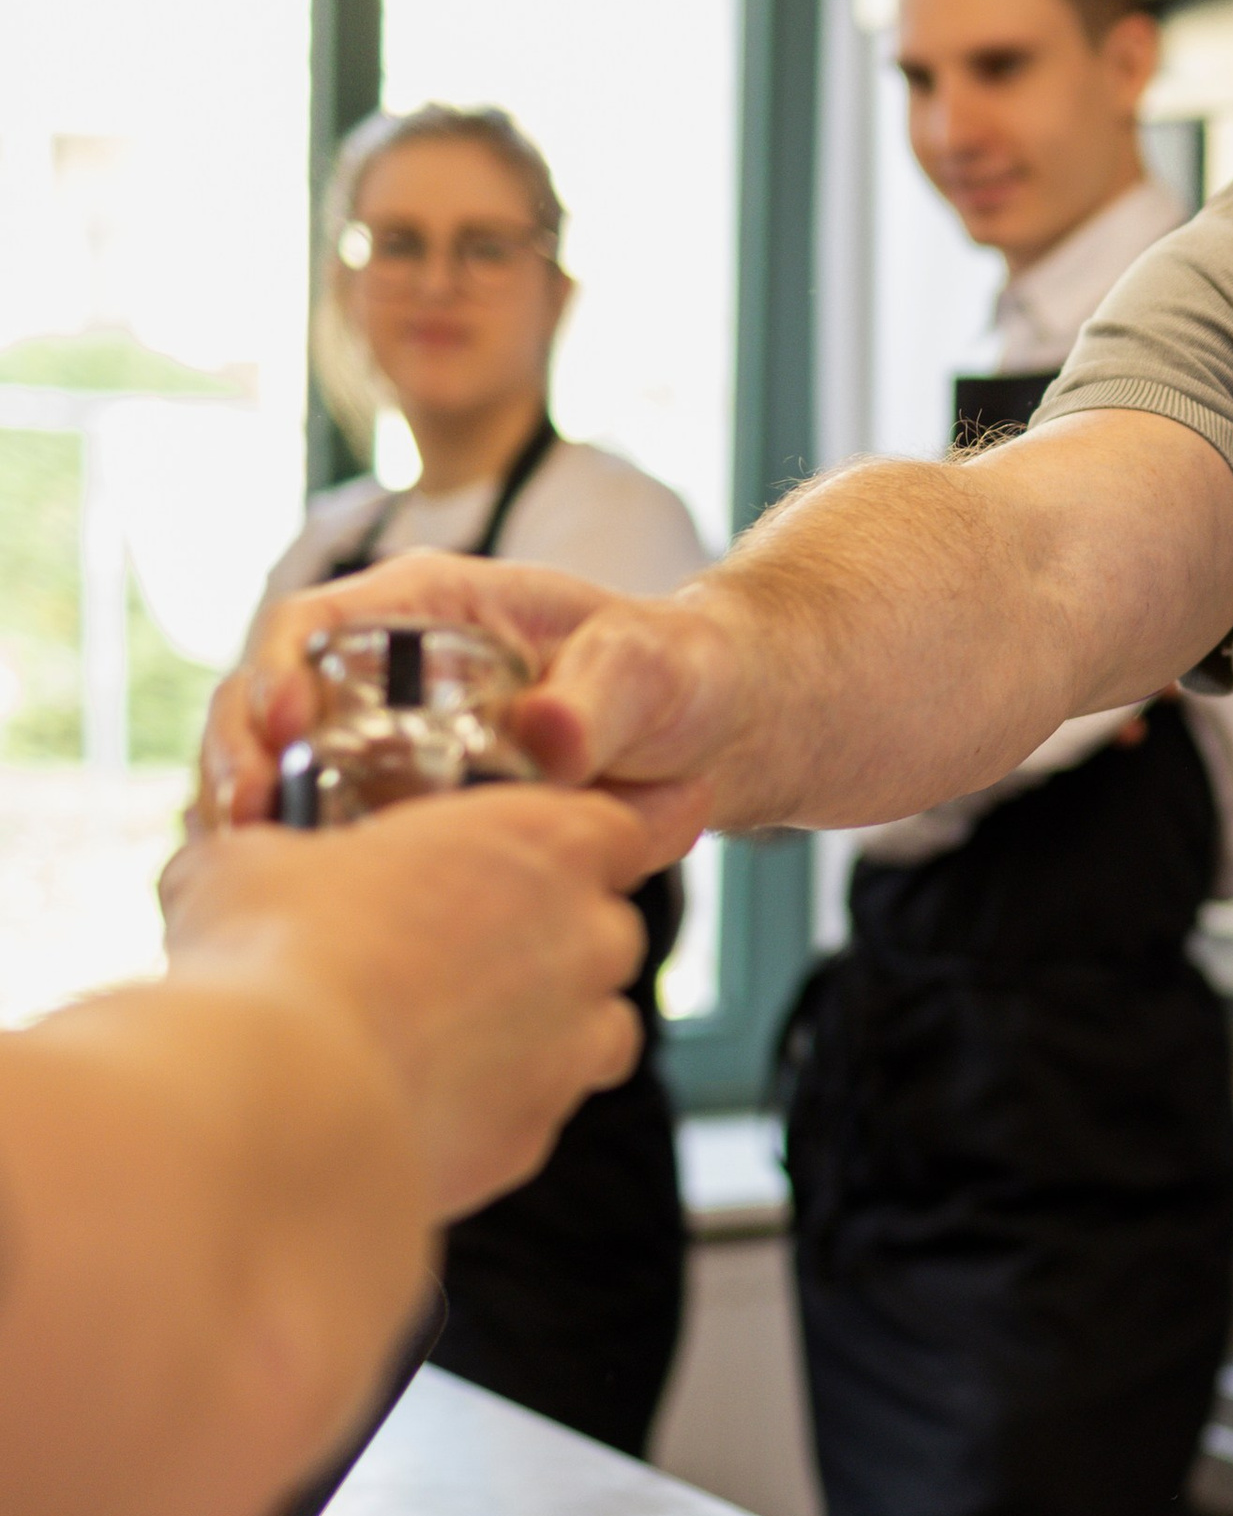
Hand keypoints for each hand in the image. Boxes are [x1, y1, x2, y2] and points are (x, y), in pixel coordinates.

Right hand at [161, 783, 697, 1218]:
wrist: (279, 1094)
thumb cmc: (279, 947)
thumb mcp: (255, 861)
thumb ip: (283, 855)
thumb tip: (242, 869)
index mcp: (547, 843)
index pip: (614, 830)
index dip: (566, 848)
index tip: (510, 866)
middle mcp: (586, 942)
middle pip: (608, 934)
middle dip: (550, 943)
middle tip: (453, 954)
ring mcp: (571, 1049)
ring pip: (594, 1035)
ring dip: (538, 1032)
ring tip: (441, 1037)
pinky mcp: (531, 1139)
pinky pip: (532, 1115)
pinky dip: (489, 1110)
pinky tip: (410, 1105)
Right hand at [195, 550, 738, 839]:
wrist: (706, 732)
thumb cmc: (676, 674)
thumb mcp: (649, 670)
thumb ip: (601, 695)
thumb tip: (547, 736)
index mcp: (430, 608)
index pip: (313, 622)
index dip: (277, 673)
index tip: (281, 732)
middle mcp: (388, 669)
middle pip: (270, 701)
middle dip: (243, 756)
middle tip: (244, 821)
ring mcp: (384, 738)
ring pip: (282, 771)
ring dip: (257, 818)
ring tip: (249, 871)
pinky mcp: (395, 803)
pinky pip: (322, 826)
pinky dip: (298, 860)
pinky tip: (300, 907)